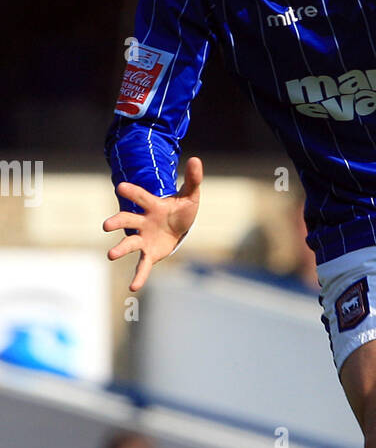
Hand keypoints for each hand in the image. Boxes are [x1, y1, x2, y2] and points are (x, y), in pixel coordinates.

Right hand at [104, 156, 202, 292]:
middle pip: (128, 220)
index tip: (120, 188)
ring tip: (111, 255)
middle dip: (117, 222)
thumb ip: (193, 179)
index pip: (141, 197)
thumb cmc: (181, 209)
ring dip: (120, 249)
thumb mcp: (191, 195)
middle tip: (106, 225)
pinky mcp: (149, 253)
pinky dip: (138, 276)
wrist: (179, 228)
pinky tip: (133, 288)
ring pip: (129, 243)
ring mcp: (144, 239)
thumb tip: (197, 159)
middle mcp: (143, 222)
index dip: (132, 193)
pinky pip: (142, 266)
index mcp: (152, 206)